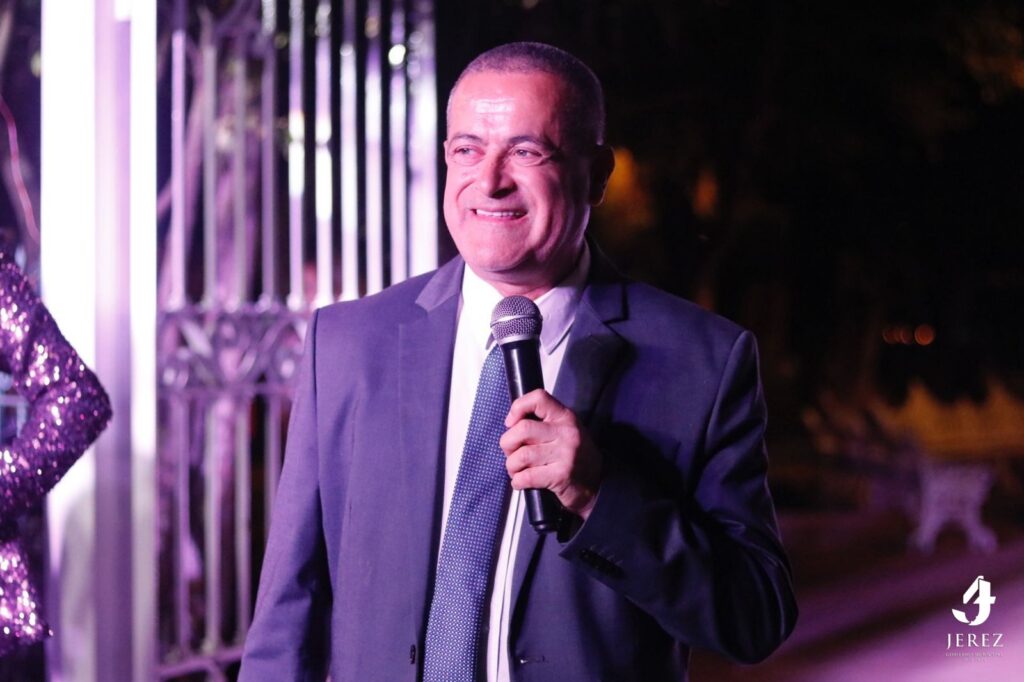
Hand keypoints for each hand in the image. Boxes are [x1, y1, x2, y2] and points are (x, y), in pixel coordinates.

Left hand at [500, 389, 602, 519]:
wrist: (597, 484)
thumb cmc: (575, 457)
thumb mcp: (564, 431)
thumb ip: (542, 424)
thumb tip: (511, 424)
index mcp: (565, 417)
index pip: (539, 398)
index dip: (518, 407)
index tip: (511, 422)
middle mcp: (566, 433)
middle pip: (522, 429)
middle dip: (508, 444)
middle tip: (511, 453)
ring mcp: (565, 454)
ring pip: (521, 455)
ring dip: (512, 466)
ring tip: (516, 470)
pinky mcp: (561, 476)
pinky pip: (527, 476)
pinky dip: (517, 481)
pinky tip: (521, 481)